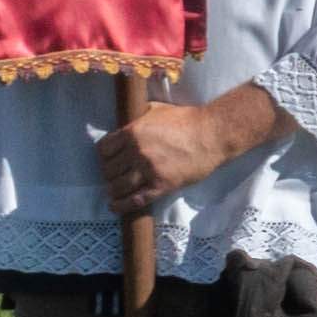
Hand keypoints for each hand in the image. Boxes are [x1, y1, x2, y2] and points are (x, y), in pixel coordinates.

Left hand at [107, 83, 289, 198]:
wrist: (212, 134)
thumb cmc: (187, 119)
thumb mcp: (157, 109)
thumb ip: (139, 117)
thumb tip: (127, 121)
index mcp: (132, 132)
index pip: (104, 150)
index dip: (104, 156)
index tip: (108, 160)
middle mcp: (136, 151)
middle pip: (109, 169)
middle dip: (109, 174)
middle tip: (113, 176)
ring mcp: (148, 169)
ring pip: (119, 186)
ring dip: (113, 190)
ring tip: (113, 192)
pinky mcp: (162, 185)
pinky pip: (136, 199)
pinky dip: (122, 205)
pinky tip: (115, 207)